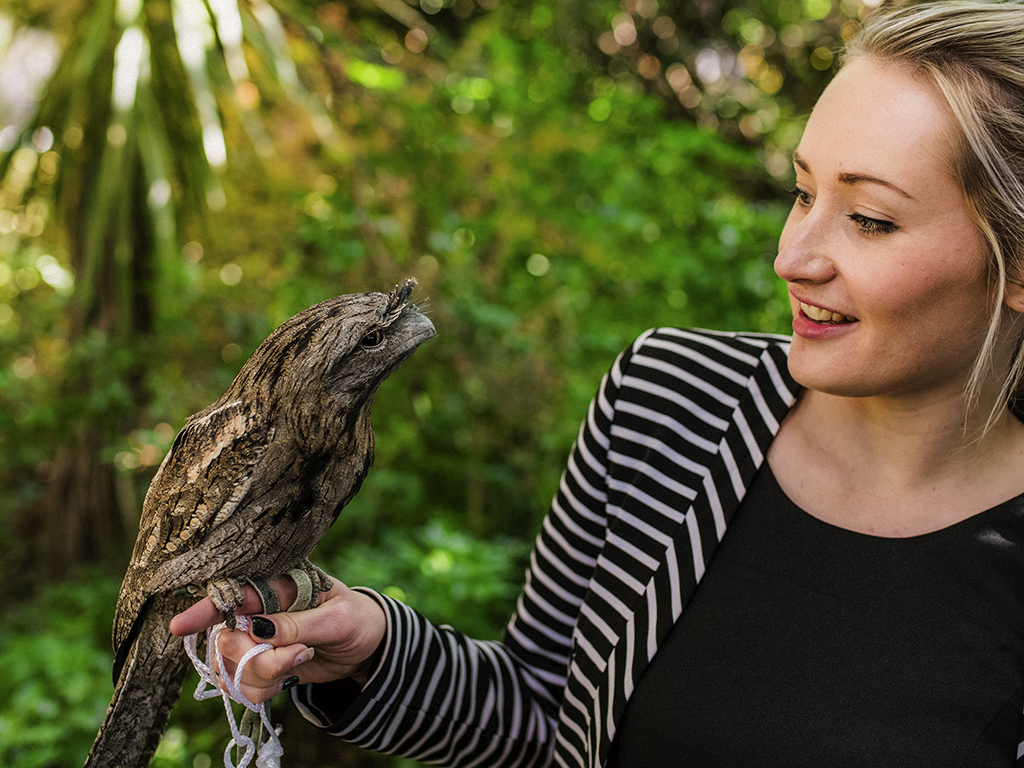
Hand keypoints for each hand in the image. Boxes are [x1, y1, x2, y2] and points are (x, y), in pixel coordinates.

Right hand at [169, 575, 386, 703]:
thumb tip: (258, 628)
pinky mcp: (258, 667)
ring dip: (265, 675)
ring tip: (302, 659)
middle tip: (299, 652)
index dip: (204, 610)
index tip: (181, 626)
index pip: (232, 595)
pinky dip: (264, 690)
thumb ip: (298, 623)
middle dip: (257, 657)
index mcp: (276, 586)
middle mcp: (257, 612)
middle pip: (226, 641)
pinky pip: (243, 687)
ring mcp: (254, 642)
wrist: (366, 645)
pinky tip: (290, 676)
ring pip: (231, 668)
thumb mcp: (337, 618)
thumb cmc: (354, 618)